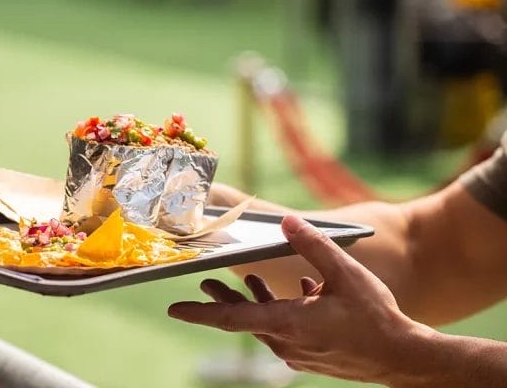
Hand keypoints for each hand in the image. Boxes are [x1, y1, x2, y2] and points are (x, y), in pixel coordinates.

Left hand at [168, 215, 426, 383]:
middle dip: (223, 300)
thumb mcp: (345, 274)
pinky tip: (302, 292)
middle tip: (205, 284)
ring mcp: (298, 353)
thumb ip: (314, 245)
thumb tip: (286, 220)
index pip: (233, 319)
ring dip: (254, 301)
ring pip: (264, 324)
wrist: (403, 358)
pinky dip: (281, 310)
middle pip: (244, 319)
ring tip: (247, 282)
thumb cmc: (376, 317)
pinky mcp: (310, 356)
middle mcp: (287, 342)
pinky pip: (285, 332)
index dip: (201, 313)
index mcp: (289, 323)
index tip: (175, 309)